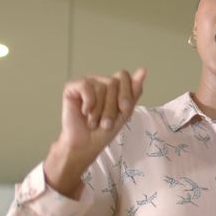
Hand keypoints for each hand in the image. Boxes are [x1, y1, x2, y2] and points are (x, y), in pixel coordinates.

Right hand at [43, 68, 146, 195]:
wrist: (85, 145)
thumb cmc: (104, 131)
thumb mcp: (125, 112)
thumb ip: (134, 91)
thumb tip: (143, 70)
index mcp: (113, 85)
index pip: (123, 76)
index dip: (125, 93)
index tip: (123, 110)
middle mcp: (99, 81)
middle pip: (113, 82)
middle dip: (112, 107)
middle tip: (105, 122)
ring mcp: (86, 83)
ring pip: (101, 86)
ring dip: (100, 110)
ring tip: (94, 121)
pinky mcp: (72, 88)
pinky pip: (86, 86)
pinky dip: (88, 103)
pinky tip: (84, 112)